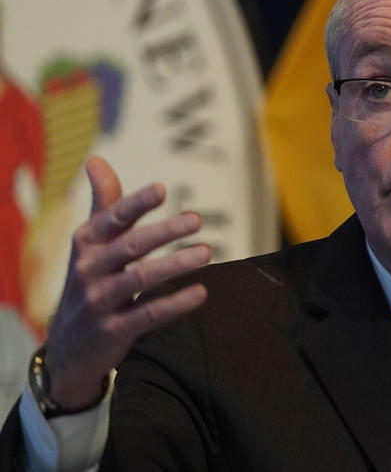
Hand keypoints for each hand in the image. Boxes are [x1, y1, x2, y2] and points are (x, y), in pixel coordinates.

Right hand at [43, 157, 210, 409]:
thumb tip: (95, 159)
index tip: (161, 189)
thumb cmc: (89, 281)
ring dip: (174, 265)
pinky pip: (147, 315)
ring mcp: (99, 301)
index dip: (135, 203)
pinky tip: (201, 293)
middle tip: (198, 219)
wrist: (67, 347)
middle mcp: (89, 270)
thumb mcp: (91, 243)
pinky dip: (174, 304)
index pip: (112, 218)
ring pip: (139, 279)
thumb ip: (104, 203)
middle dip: (164, 232)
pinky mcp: (113, 331)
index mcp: (87, 243)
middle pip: (129, 246)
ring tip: (207, 252)